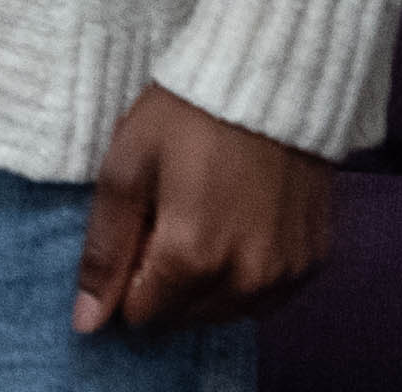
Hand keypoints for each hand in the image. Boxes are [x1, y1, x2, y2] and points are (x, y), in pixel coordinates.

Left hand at [75, 85, 331, 333]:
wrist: (270, 79)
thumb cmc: (187, 116)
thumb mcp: (126, 169)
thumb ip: (106, 251)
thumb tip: (87, 322)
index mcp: (193, 257)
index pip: (143, 314)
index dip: (125, 282)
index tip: (130, 236)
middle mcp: (246, 278)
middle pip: (184, 317)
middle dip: (161, 284)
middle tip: (161, 220)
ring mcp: (287, 273)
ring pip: (226, 312)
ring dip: (202, 286)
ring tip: (197, 220)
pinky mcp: (314, 261)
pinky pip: (267, 297)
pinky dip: (243, 278)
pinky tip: (232, 231)